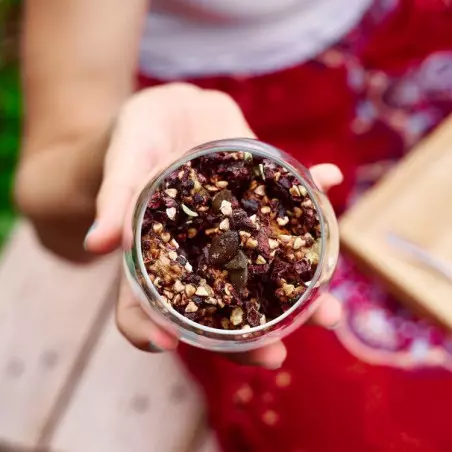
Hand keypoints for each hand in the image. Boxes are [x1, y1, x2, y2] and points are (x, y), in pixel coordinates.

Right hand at [85, 83, 343, 368]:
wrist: (174, 110)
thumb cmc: (138, 138)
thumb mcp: (125, 158)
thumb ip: (116, 196)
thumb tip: (99, 243)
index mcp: (161, 253)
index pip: (148, 306)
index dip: (152, 331)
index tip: (170, 345)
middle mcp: (205, 252)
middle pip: (222, 306)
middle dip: (249, 336)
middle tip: (275, 355)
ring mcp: (239, 229)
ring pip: (269, 273)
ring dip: (302, 293)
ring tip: (330, 313)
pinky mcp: (263, 200)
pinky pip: (293, 206)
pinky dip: (315, 195)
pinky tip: (330, 179)